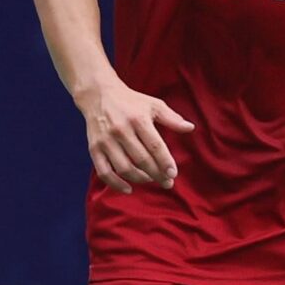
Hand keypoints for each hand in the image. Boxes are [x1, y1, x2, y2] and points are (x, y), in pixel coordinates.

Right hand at [79, 79, 195, 193]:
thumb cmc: (131, 102)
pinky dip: (115, 184)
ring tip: (151, 180)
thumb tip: (190, 128)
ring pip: (124, 169)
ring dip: (140, 179)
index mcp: (138, 119)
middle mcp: (121, 130)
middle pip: (141, 160)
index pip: (155, 146)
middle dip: (157, 175)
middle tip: (167, 183)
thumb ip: (172, 118)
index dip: (165, 162)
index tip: (173, 174)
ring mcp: (106, 141)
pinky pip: (104, 172)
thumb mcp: (153, 105)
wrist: (99, 95)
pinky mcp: (94, 148)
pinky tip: (128, 189)